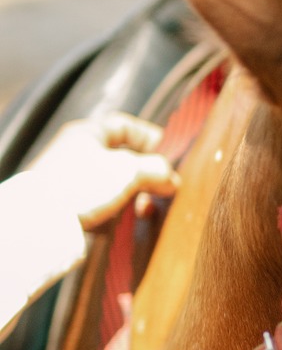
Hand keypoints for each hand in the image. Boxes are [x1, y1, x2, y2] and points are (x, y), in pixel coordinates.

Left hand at [30, 113, 179, 230]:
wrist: (41, 222)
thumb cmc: (83, 185)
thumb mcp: (127, 170)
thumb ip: (155, 169)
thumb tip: (172, 179)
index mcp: (89, 134)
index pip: (126, 126)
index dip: (150, 137)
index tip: (170, 156)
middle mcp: (81, 154)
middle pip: (124, 159)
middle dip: (147, 176)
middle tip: (163, 190)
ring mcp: (76, 181)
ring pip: (117, 186)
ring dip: (135, 199)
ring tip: (143, 212)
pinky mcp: (73, 207)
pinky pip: (104, 207)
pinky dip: (118, 214)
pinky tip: (124, 223)